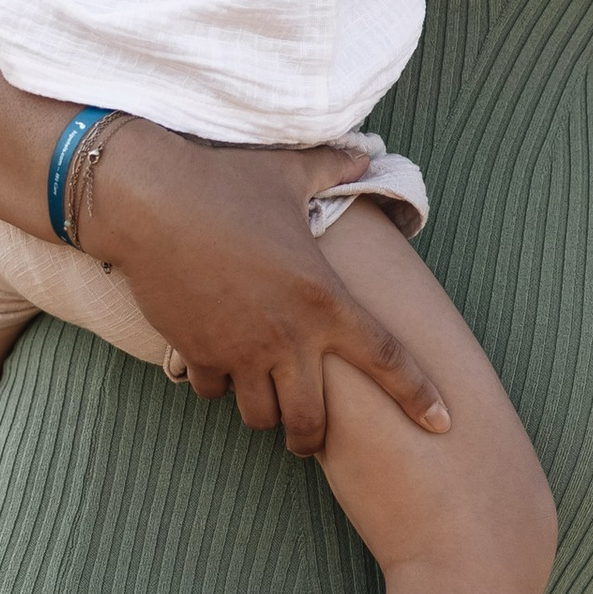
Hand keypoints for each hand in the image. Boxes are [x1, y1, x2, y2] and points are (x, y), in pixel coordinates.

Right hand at [89, 123, 448, 452]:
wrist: (150, 201)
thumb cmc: (225, 182)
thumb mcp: (289, 173)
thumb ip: (335, 169)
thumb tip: (365, 154)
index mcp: (324, 298)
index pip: (386, 358)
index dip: (418, 394)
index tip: (442, 423)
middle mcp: (288, 336)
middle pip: (312, 419)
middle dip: (313, 439)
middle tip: (312, 438)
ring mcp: (241, 350)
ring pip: (261, 416)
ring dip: (266, 414)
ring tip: (266, 403)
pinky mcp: (198, 353)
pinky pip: (215, 391)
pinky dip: (220, 387)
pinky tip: (218, 369)